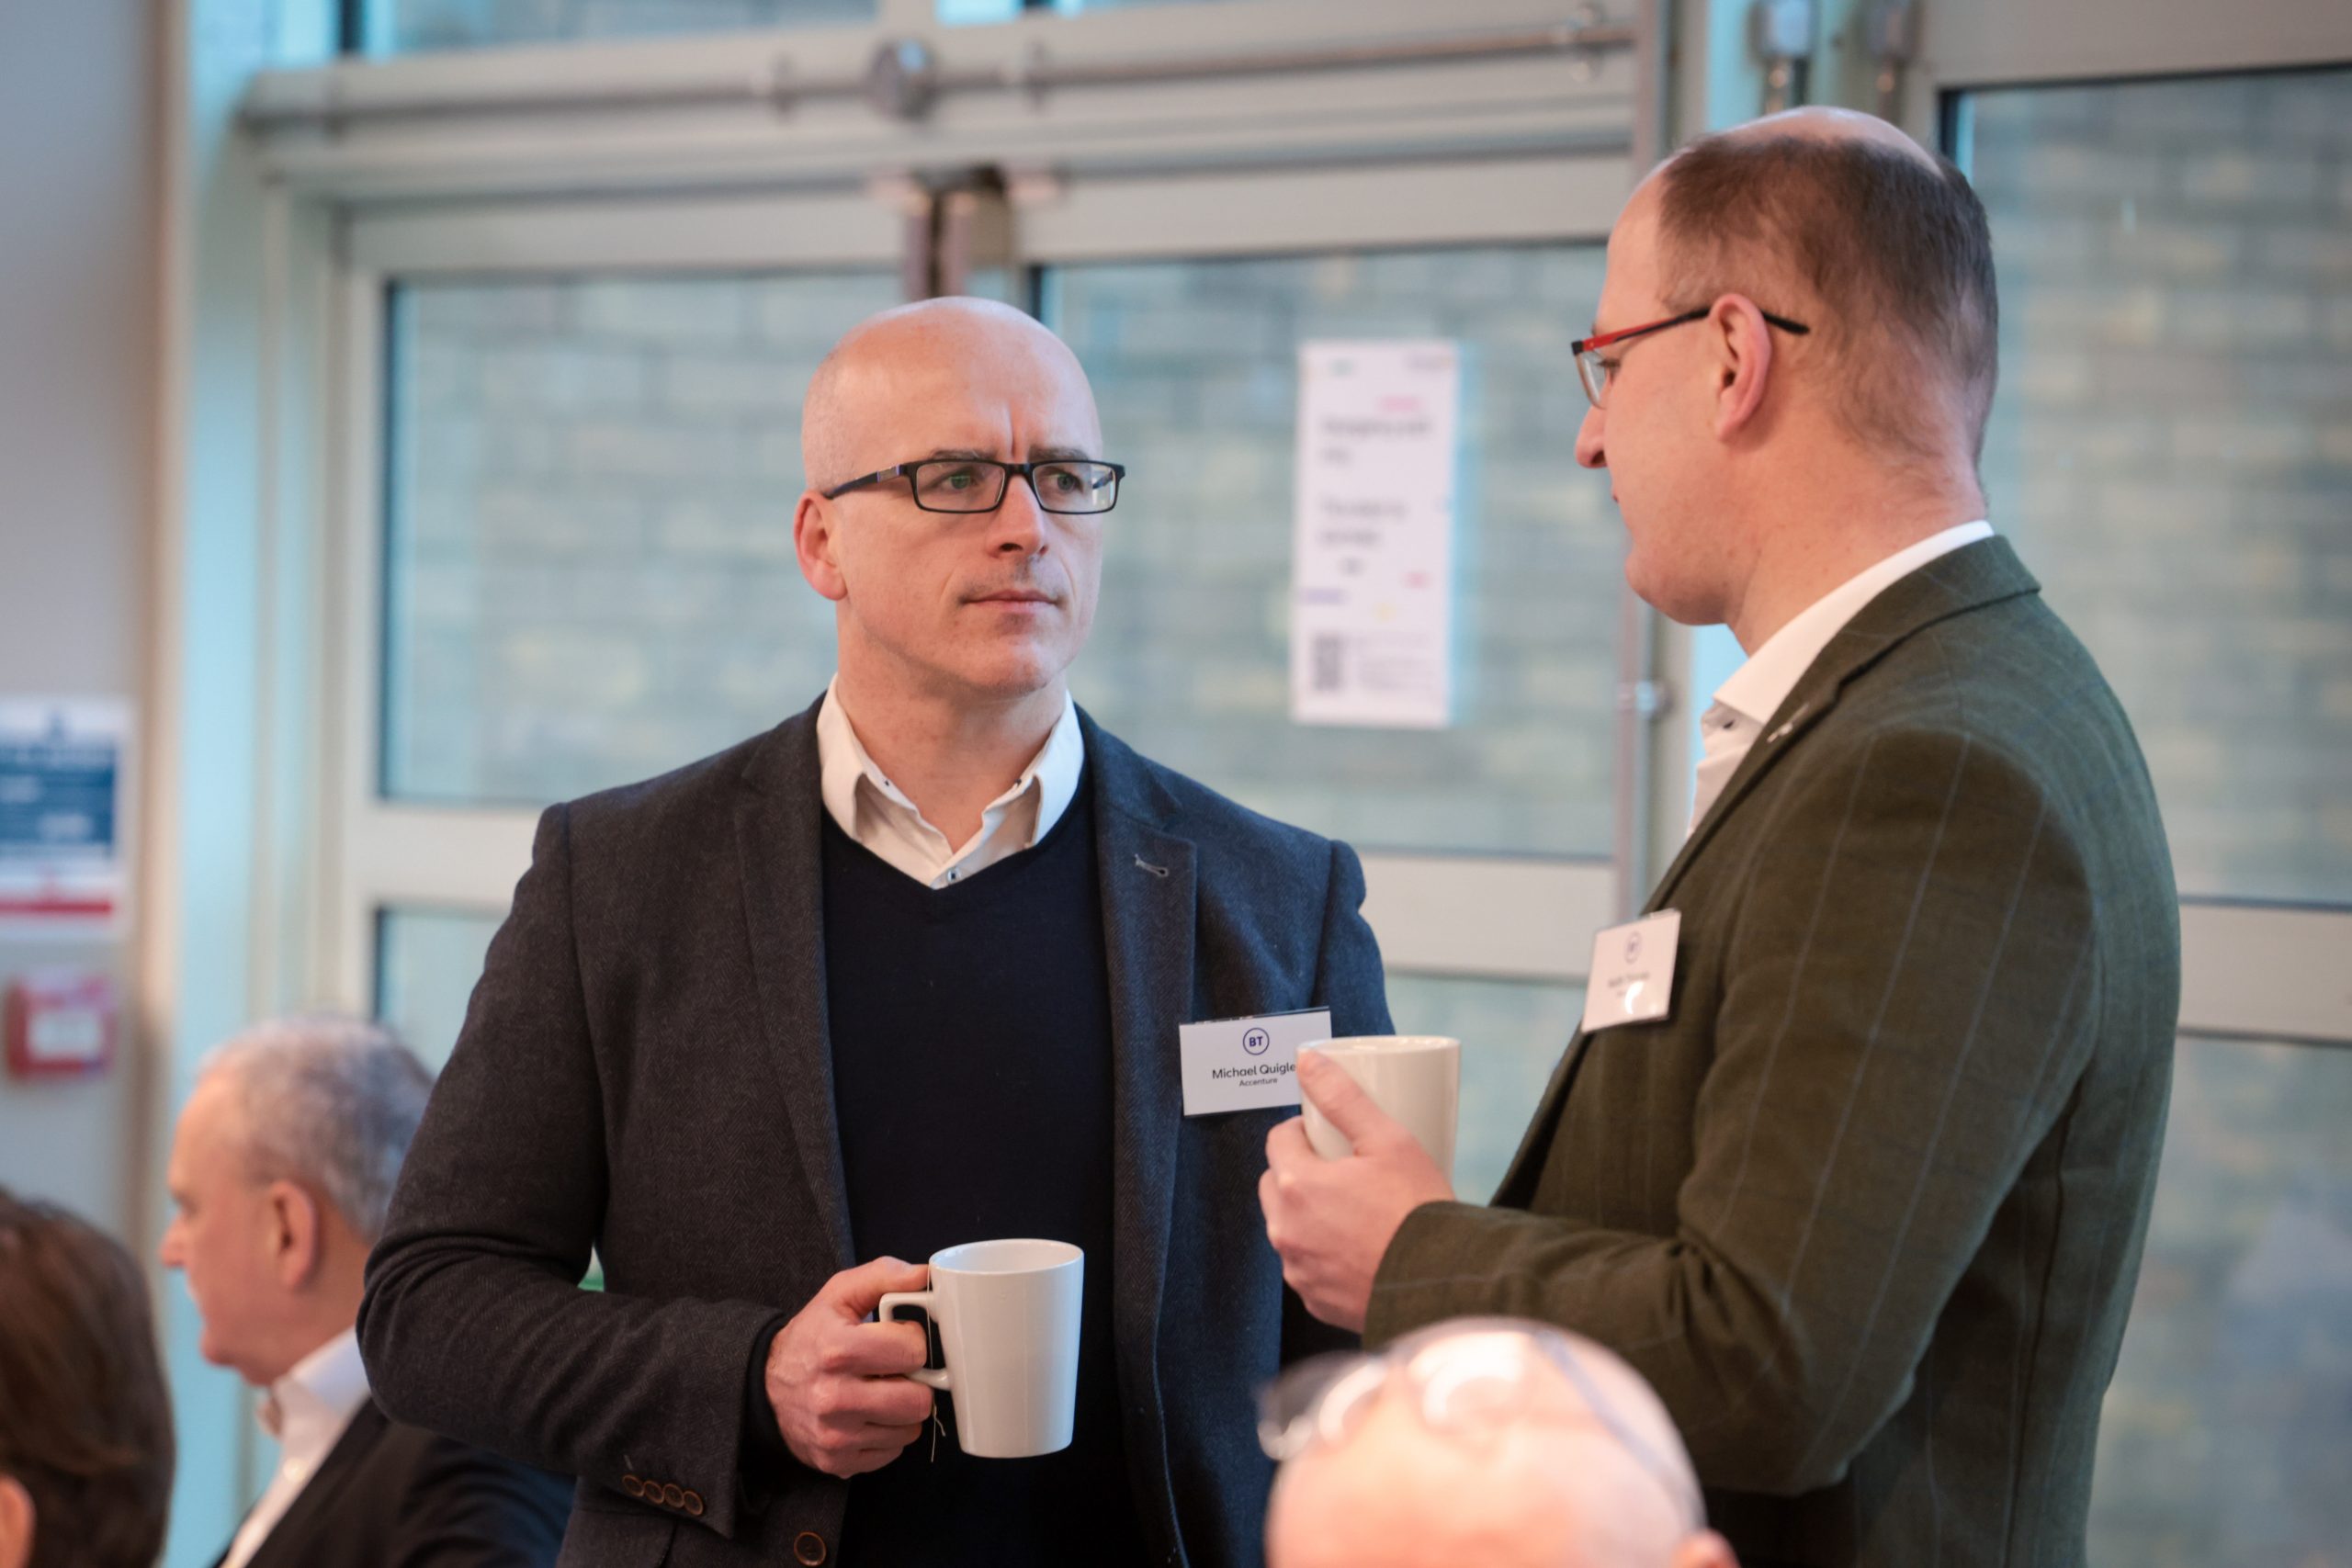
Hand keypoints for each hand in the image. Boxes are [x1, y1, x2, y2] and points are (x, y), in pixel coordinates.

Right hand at [763, 1257, 935, 1476]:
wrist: (765, 1386)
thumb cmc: (812, 1336)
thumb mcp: (839, 1294)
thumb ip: (884, 1275)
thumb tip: (926, 1275)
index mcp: (838, 1350)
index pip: (913, 1351)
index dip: (912, 1341)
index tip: (896, 1340)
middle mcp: (835, 1398)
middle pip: (918, 1400)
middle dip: (915, 1382)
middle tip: (895, 1372)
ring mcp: (836, 1436)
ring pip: (910, 1429)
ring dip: (903, 1411)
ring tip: (880, 1392)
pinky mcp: (837, 1462)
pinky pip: (892, 1452)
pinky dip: (887, 1434)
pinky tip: (868, 1416)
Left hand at [1260, 1051, 1455, 1331]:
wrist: (1441, 1284)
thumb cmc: (1417, 1211)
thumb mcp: (1388, 1140)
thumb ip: (1342, 1098)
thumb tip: (1308, 1062)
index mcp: (1295, 1185)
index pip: (1278, 1140)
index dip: (1303, 1131)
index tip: (1329, 1135)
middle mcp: (1286, 1230)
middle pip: (1275, 1184)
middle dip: (1299, 1171)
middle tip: (1343, 1169)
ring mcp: (1299, 1269)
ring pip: (1289, 1227)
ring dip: (1308, 1213)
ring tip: (1353, 1208)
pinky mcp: (1316, 1300)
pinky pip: (1307, 1265)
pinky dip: (1323, 1252)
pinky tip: (1357, 1247)